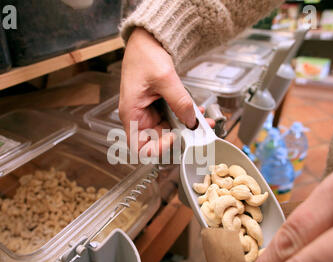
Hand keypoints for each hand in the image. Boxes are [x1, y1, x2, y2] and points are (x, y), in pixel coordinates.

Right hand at [119, 28, 214, 156]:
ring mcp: (148, 113)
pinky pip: (172, 119)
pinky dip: (185, 118)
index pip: (139, 147)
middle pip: (156, 141)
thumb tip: (191, 121)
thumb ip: (180, 101)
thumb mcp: (165, 78)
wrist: (146, 41)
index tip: (173, 139)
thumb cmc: (144, 56)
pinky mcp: (157, 107)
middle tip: (197, 135)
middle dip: (178, 139)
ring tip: (201, 123)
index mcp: (131, 114)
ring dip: (185, 130)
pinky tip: (196, 113)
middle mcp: (138, 117)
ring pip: (168, 131)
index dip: (156, 150)